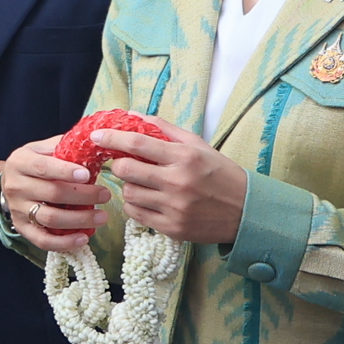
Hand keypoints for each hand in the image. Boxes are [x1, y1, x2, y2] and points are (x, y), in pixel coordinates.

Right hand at [0, 137, 102, 252]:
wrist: (10, 182)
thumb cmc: (34, 163)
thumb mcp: (42, 148)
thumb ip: (64, 146)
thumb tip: (97, 141)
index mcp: (20, 162)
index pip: (43, 167)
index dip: (66, 171)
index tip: (88, 174)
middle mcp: (16, 186)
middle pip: (52, 194)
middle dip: (83, 195)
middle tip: (106, 195)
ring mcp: (18, 210)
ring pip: (50, 219)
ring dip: (79, 220)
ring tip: (102, 217)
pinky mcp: (22, 228)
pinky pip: (43, 240)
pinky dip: (64, 243)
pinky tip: (83, 238)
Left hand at [87, 123, 246, 246]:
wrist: (246, 211)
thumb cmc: (220, 174)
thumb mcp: (198, 145)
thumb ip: (166, 130)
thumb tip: (134, 115)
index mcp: (185, 157)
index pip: (138, 144)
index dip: (112, 138)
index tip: (97, 136)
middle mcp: (178, 183)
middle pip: (126, 170)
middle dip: (120, 165)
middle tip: (126, 163)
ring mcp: (174, 208)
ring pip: (129, 194)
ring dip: (129, 187)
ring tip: (143, 183)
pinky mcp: (172, 228)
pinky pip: (136, 215)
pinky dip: (136, 206)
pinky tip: (149, 200)